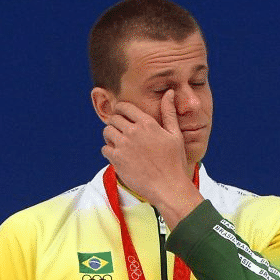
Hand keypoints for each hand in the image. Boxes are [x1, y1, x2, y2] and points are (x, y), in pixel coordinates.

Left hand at [101, 90, 202, 227]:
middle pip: (113, 119)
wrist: (168, 186)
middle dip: (115, 123)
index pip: (125, 107)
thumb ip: (169, 112)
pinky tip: (118, 155)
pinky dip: (109, 151)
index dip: (121, 109)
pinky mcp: (116, 159)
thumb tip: (169, 92)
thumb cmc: (174, 161)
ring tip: (118, 142)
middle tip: (120, 130)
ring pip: (107, 132)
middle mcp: (133, 132)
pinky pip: (105, 148)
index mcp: (147, 123)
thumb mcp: (175, 134)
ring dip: (110, 136)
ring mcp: (123, 145)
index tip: (121, 114)